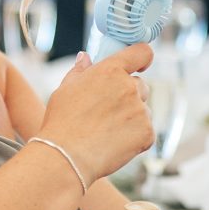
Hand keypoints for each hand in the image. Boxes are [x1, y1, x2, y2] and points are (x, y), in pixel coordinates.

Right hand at [37, 44, 153, 187]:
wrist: (66, 156)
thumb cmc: (61, 122)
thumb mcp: (65, 89)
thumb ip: (80, 71)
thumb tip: (85, 57)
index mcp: (110, 71)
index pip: (141, 53)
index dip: (142, 58)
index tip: (141, 65)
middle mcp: (129, 87)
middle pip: (141, 86)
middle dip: (129, 96)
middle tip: (108, 112)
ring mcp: (140, 110)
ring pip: (143, 110)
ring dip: (132, 117)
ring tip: (107, 131)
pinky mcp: (147, 132)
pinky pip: (146, 131)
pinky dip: (135, 137)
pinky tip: (114, 143)